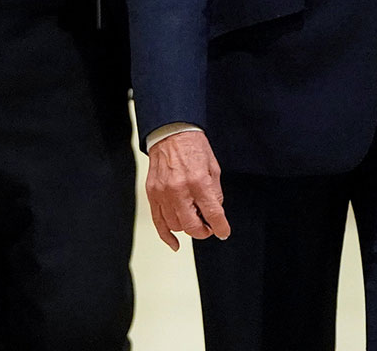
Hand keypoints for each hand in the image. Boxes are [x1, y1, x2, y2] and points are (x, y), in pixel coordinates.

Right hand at [145, 130, 229, 251]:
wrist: (171, 133)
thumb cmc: (192, 147)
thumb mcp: (213, 168)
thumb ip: (215, 193)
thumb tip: (215, 212)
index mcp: (198, 181)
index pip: (212, 214)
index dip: (221, 227)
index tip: (223, 232)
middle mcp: (179, 190)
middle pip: (192, 226)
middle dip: (204, 231)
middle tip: (208, 227)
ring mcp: (163, 193)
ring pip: (176, 226)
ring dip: (187, 228)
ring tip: (193, 219)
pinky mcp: (152, 194)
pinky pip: (158, 222)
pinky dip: (167, 236)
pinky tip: (175, 243)